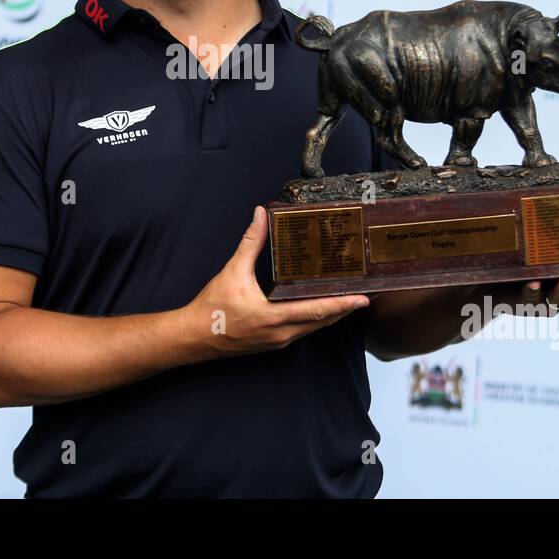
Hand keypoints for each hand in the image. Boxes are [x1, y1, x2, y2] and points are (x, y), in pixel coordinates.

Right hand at [183, 206, 369, 357]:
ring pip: (313, 328)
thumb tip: (260, 215)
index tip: (363, 299)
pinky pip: (301, 331)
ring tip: (347, 301)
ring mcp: (278, 342)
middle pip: (322, 322)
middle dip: (344, 309)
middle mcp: (281, 334)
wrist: (194, 337)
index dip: (342, 304)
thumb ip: (250, 243)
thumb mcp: (232, 271)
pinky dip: (314, 320)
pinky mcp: (272, 343)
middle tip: (364, 296)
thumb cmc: (212, 307)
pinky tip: (318, 309)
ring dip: (330, 315)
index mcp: (274, 317)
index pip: (317, 310)